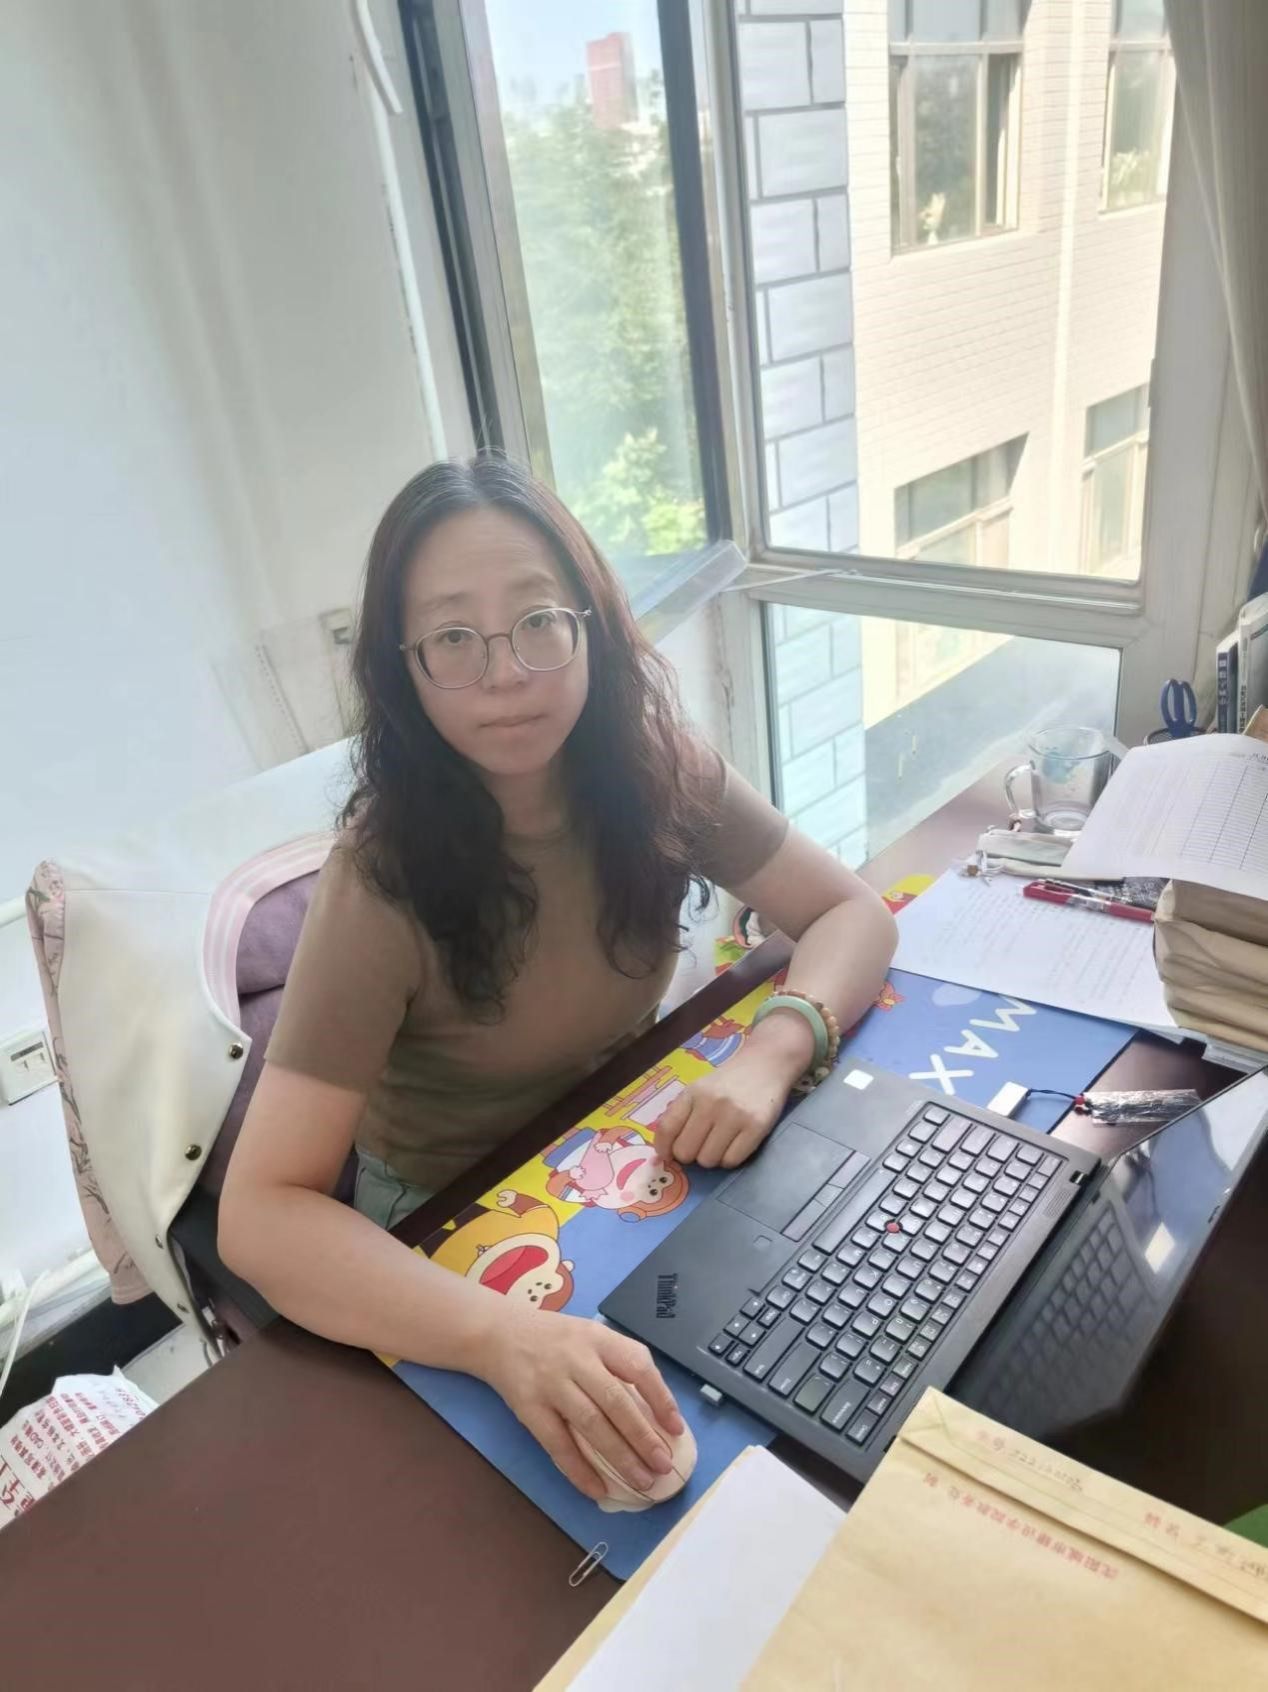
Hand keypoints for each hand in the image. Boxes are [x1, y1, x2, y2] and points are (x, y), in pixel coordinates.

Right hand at [475, 1307, 683, 1500]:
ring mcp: (551, 1384)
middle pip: (616, 1402)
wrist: (499, 1334)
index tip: (676, 1429)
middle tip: (663, 1465)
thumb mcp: (591, 1336)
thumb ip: (618, 1363)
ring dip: (619, 1457)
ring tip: (641, 1481)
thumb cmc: (556, 1339)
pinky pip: (557, 1444)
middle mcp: (576, 1359)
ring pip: (591, 1424)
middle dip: (644, 1437)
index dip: (661, 1399)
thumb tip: (656, 1411)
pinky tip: (597, 1490)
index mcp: (598, 1339)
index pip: (638, 1366)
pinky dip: (578, 1470)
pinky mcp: (529, 1408)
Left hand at [655, 1011, 813, 1168]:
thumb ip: (682, 1114)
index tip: (667, 1156)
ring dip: (712, 1158)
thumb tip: (666, 1151)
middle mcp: (711, 1103)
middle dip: (691, 1154)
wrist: (767, 1063)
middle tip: (701, 1146)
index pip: (667, 1128)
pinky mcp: (756, 1127)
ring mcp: (734, 1116)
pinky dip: (730, 1159)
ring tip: (721, 1142)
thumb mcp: (700, 1088)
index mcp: (692, 1092)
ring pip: (708, 1160)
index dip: (663, 1148)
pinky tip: (735, 1144)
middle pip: (686, 1151)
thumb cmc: (730, 1081)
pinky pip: (732, 1161)